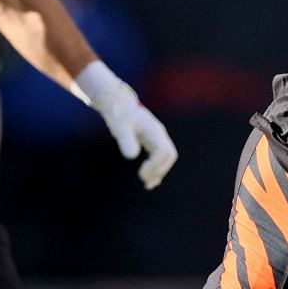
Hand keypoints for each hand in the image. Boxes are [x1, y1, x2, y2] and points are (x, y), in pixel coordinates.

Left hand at [74, 61, 177, 188]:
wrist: (118, 104)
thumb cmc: (118, 114)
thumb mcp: (120, 127)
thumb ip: (126, 140)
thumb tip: (132, 156)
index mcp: (154, 130)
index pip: (163, 151)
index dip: (155, 165)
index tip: (140, 174)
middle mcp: (159, 134)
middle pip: (169, 155)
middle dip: (159, 169)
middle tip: (144, 180)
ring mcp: (157, 137)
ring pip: (166, 157)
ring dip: (159, 171)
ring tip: (148, 185)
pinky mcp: (152, 141)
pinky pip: (160, 157)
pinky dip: (156, 169)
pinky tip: (148, 180)